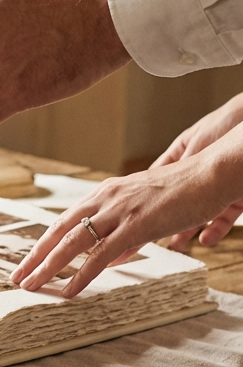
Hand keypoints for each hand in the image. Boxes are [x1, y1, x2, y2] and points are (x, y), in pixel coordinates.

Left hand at [11, 125, 242, 295]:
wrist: (210, 173)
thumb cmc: (183, 191)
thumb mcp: (145, 209)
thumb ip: (125, 232)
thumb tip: (112, 257)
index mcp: (104, 193)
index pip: (64, 221)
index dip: (43, 242)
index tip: (28, 260)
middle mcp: (104, 199)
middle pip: (58, 231)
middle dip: (35, 257)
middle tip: (17, 277)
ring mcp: (118, 211)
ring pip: (72, 243)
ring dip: (48, 267)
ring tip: (31, 286)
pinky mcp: (136, 225)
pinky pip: (102, 254)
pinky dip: (82, 274)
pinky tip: (69, 289)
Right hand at [151, 92, 242, 248]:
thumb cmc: (226, 123)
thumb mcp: (193, 146)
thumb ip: (175, 167)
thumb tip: (152, 181)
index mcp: (181, 156)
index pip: (156, 180)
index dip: (143, 197)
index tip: (133, 212)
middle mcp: (198, 173)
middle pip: (176, 201)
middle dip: (164, 219)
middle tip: (152, 234)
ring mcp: (219, 185)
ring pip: (199, 213)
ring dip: (187, 228)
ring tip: (178, 242)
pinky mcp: (239, 196)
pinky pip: (225, 217)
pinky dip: (215, 229)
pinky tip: (206, 238)